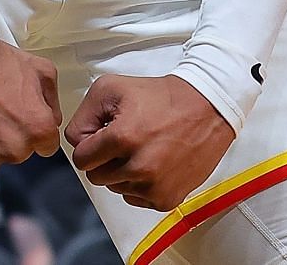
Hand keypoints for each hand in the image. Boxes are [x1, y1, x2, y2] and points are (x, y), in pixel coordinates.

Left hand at [67, 74, 234, 211]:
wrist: (209, 106)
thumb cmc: (163, 96)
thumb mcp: (113, 87)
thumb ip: (83, 114)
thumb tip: (76, 141)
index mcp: (122, 138)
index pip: (81, 159)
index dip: (90, 144)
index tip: (105, 134)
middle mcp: (138, 167)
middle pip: (97, 177)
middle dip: (105, 159)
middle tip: (126, 139)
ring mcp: (153, 186)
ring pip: (117, 188)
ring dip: (124, 172)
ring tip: (145, 148)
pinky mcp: (167, 198)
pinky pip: (137, 199)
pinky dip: (141, 184)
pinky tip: (156, 162)